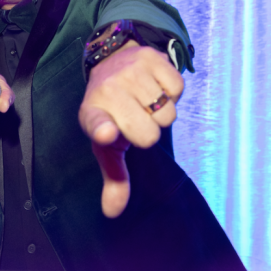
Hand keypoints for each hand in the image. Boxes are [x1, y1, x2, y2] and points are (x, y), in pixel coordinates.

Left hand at [77, 40, 183, 217]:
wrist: (112, 63)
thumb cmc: (112, 114)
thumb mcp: (108, 145)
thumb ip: (114, 179)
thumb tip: (112, 212)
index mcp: (92, 117)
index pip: (96, 124)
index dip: (103, 129)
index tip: (107, 132)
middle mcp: (107, 92)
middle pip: (151, 134)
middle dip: (151, 131)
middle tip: (136, 118)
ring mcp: (128, 72)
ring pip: (168, 114)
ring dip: (161, 111)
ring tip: (144, 101)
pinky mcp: (150, 57)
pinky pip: (178, 88)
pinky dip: (172, 92)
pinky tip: (154, 86)